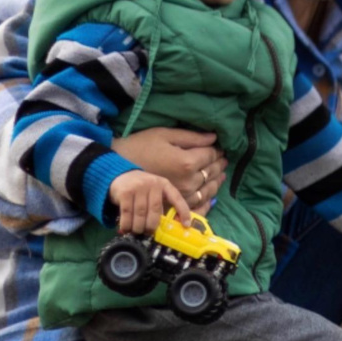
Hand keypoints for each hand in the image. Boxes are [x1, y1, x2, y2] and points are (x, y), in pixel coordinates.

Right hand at [107, 169, 190, 235]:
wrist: (120, 175)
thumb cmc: (141, 189)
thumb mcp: (154, 192)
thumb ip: (162, 205)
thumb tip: (170, 226)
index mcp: (164, 184)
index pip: (177, 198)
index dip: (183, 212)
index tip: (186, 225)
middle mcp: (153, 184)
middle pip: (155, 210)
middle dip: (152, 225)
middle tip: (148, 232)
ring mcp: (138, 187)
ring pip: (140, 213)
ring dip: (138, 227)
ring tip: (137, 231)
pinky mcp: (125, 192)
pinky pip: (127, 213)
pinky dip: (126, 224)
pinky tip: (126, 229)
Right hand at [111, 127, 227, 211]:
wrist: (118, 168)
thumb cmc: (140, 147)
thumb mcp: (165, 135)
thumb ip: (191, 137)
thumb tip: (214, 138)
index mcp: (186, 162)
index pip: (211, 156)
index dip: (217, 151)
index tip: (220, 148)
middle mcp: (187, 181)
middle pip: (212, 173)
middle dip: (219, 165)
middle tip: (223, 160)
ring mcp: (183, 194)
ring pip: (208, 190)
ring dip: (216, 182)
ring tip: (220, 175)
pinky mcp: (175, 204)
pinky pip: (197, 205)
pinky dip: (207, 200)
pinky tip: (210, 194)